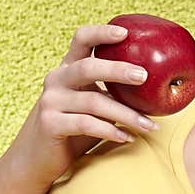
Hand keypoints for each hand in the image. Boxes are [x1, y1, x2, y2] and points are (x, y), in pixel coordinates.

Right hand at [12, 22, 158, 190]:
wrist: (36, 161)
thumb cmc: (72, 132)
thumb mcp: (91, 108)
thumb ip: (112, 95)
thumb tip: (158, 91)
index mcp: (67, 70)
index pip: (81, 40)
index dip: (102, 33)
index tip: (126, 33)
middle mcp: (56, 81)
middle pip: (88, 67)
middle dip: (118, 70)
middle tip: (144, 76)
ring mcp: (51, 102)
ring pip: (94, 101)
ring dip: (127, 114)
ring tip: (150, 125)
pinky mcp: (50, 124)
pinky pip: (86, 124)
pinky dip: (111, 131)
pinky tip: (128, 138)